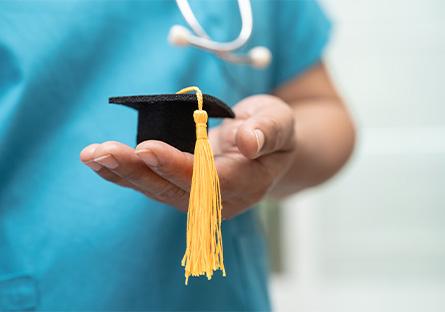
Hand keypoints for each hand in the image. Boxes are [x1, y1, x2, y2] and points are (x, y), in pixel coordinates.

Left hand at [80, 95, 296, 217]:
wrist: (263, 148)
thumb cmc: (271, 130)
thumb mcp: (280, 122)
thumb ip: (267, 132)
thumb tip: (248, 142)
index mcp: (248, 184)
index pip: (210, 181)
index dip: (178, 166)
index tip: (147, 147)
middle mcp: (219, 200)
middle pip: (175, 190)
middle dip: (138, 171)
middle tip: (103, 152)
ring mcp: (197, 198)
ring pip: (158, 190)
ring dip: (123, 173)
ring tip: (91, 155)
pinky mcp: (181, 189)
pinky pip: (151, 184)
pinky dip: (123, 174)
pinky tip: (98, 162)